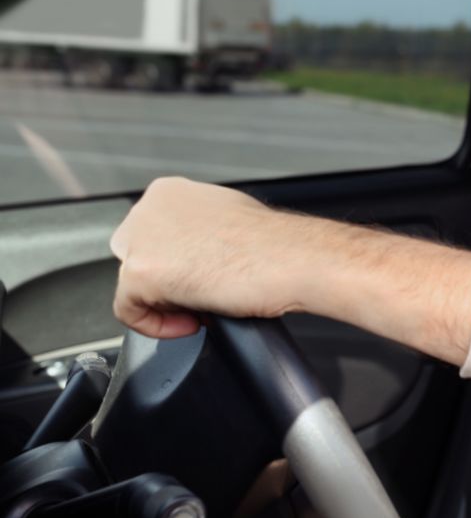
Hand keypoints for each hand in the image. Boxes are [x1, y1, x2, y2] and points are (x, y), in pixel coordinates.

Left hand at [109, 177, 325, 337]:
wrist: (293, 258)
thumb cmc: (276, 244)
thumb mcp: (228, 217)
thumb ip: (198, 228)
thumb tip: (194, 251)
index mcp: (169, 191)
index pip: (150, 236)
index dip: (175, 263)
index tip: (201, 275)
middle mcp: (149, 208)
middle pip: (135, 258)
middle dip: (165, 281)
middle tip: (202, 293)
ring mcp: (142, 238)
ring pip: (133, 285)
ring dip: (167, 303)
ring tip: (204, 306)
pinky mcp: (141, 272)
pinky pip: (130, 312)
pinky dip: (159, 326)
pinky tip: (194, 321)